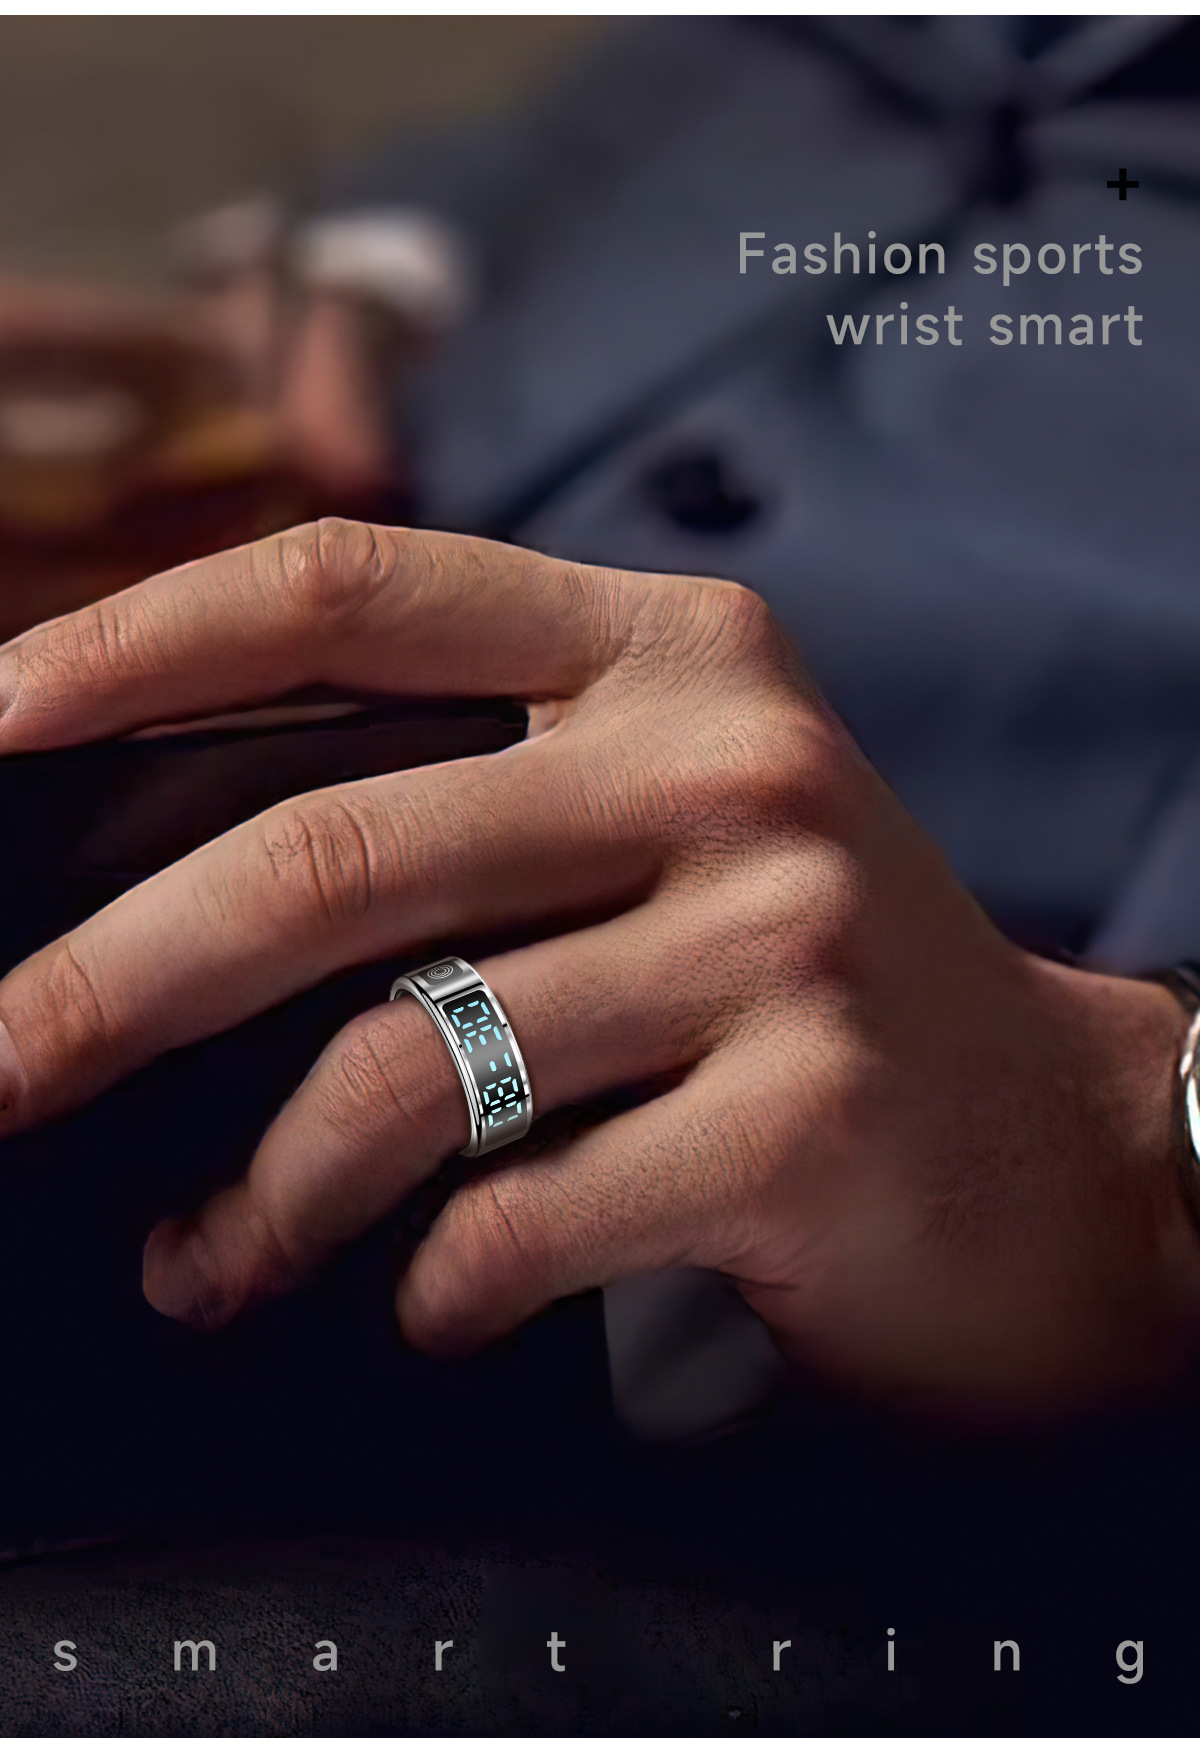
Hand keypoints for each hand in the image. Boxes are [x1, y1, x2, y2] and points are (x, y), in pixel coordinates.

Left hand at [0, 519, 1195, 1419]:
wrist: (1059, 1149)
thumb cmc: (814, 984)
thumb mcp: (672, 824)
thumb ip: (478, 803)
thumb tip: (167, 881)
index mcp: (670, 652)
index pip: (359, 592)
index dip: (144, 642)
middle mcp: (727, 764)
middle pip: (336, 853)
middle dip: (110, 982)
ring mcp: (778, 937)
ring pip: (405, 1064)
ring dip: (259, 1198)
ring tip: (202, 1263)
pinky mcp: (806, 1117)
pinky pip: (516, 1219)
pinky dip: (425, 1288)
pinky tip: (421, 1305)